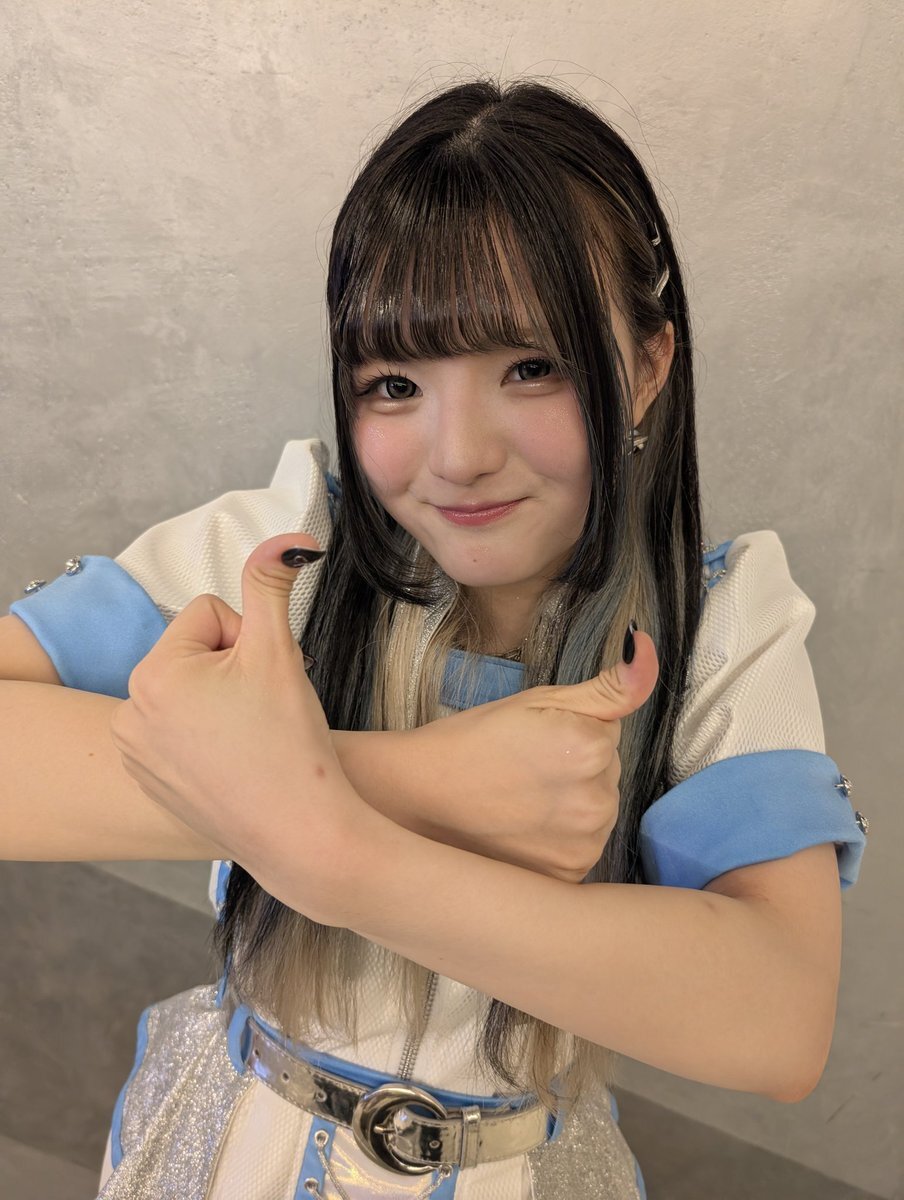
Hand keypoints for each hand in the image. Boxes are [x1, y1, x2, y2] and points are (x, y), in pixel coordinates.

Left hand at [109, 534, 365, 885]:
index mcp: (153, 673)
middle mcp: (128, 712)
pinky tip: (236, 762)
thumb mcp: (279, 649)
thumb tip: (286, 537)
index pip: (210, 615)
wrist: (298, 833)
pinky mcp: (149, 781)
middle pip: (195, 653)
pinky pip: (179, 732)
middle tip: (264, 710)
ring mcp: (135, 753)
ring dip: (220, 701)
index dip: (251, 639)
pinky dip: (207, 738)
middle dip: (233, 670)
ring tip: (251, 737)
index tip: (267, 680)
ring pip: (189, 692)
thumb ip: (271, 582)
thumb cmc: (289, 744)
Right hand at [404, 635, 658, 882]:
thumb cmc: (472, 741)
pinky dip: (557, 842)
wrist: (416, 797)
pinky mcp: (567, 878)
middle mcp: (598, 803)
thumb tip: (650, 651)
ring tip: (516, 801)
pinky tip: (520, 831)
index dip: (568, 730)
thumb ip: (608, 686)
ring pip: (595, 812)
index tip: (530, 739)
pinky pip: (580, 848)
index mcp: (593, 749)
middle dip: (573, 768)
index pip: (607, 732)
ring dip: (568, 806)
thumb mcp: (539, 700)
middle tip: (519, 769)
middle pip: (605, 773)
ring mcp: (584, 847)